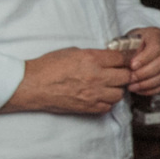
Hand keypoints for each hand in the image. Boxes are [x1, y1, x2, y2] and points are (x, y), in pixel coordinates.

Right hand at [8, 47, 131, 114]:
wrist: (33, 85)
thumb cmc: (48, 67)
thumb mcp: (72, 52)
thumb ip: (93, 55)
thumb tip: (107, 58)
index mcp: (92, 59)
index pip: (122, 58)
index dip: (125, 59)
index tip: (123, 60)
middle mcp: (96, 76)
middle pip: (126, 76)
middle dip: (123, 74)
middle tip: (117, 73)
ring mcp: (94, 94)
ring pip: (120, 94)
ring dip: (116, 89)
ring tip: (108, 86)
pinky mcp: (88, 107)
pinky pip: (108, 106)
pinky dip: (107, 102)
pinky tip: (99, 96)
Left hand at [124, 27, 159, 96]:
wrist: (138, 46)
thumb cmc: (132, 43)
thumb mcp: (127, 40)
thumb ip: (127, 49)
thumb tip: (126, 61)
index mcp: (157, 35)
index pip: (156, 48)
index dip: (144, 58)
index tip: (132, 66)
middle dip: (144, 73)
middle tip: (130, 78)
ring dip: (147, 84)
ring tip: (132, 86)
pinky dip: (151, 90)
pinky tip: (139, 90)